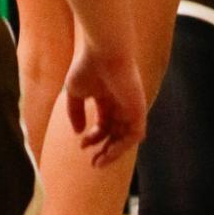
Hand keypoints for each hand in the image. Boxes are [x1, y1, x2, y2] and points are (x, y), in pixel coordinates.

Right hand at [64, 43, 146, 169]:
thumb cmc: (88, 65)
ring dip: (114, 152)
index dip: (93, 138)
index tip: (81, 144)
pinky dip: (124, 146)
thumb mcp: (75, 91)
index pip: (103, 125)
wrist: (104, 50)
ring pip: (126, 137)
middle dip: (105, 150)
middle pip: (116, 134)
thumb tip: (79, 133)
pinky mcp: (138, 108)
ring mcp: (130, 106)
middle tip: (94, 163)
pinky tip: (109, 152)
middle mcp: (120, 103)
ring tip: (99, 162)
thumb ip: (75, 112)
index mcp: (107, 98)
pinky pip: (135, 133)